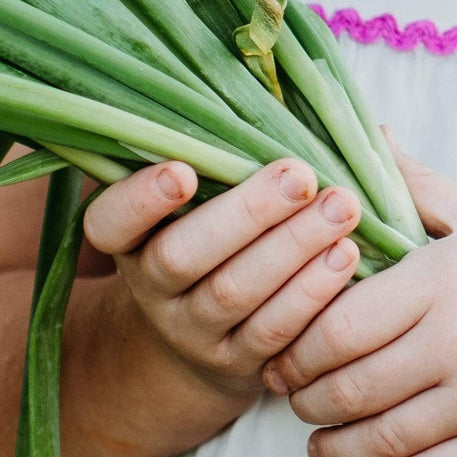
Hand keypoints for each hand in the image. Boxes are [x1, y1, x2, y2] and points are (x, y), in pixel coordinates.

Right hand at [83, 159, 361, 396]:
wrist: (206, 340)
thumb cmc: (214, 241)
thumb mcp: (197, 205)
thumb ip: (222, 156)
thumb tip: (287, 92)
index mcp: (130, 240)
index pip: (110, 222)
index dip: (140, 200)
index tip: (182, 171)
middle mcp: (152, 288)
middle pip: (182, 257)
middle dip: (246, 214)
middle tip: (301, 175)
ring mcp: (192, 331)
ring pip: (233, 294)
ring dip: (292, 249)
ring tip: (341, 209)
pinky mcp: (237, 364)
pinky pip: (272, 333)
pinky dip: (311, 295)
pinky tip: (346, 259)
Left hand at [265, 147, 456, 456]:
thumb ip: (413, 184)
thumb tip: (363, 131)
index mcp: (444, 277)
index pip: (336, 326)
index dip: (296, 352)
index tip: (281, 358)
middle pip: (348, 388)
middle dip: (305, 403)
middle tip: (291, 402)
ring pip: (382, 438)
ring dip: (333, 450)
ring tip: (316, 447)